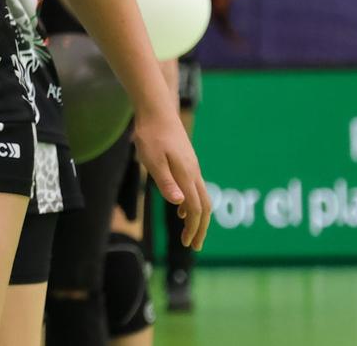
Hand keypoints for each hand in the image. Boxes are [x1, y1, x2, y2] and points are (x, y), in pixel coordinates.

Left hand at [135, 108, 210, 249]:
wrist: (157, 110)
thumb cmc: (151, 135)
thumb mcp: (152, 160)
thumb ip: (165, 182)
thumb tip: (180, 205)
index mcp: (186, 175)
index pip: (196, 209)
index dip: (193, 228)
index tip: (187, 243)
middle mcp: (193, 173)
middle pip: (205, 207)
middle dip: (201, 228)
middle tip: (194, 245)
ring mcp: (192, 167)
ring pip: (202, 197)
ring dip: (198, 217)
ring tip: (189, 232)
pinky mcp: (187, 162)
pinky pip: (195, 187)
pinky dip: (193, 202)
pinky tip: (182, 207)